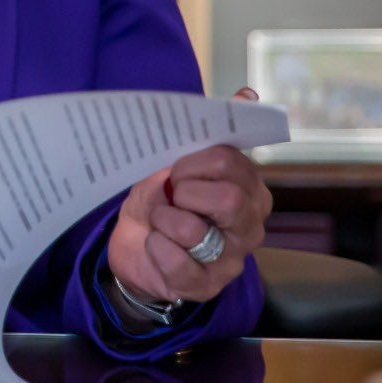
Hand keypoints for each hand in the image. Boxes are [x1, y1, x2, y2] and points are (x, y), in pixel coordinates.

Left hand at [107, 88, 272, 305]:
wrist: (131, 242)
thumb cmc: (161, 198)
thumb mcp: (178, 160)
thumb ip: (212, 131)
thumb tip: (248, 96)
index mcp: (249, 190)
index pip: (232, 163)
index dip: (195, 162)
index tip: (176, 168)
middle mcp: (250, 225)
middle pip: (227, 199)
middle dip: (185, 191)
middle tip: (170, 194)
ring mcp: (232, 259)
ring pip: (195, 231)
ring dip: (163, 219)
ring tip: (160, 220)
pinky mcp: (207, 286)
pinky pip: (178, 262)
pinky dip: (156, 247)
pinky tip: (156, 245)